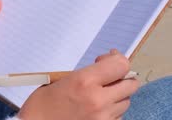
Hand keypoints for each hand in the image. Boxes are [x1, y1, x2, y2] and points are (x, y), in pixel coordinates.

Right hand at [18, 50, 139, 119]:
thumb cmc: (41, 106)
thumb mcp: (59, 80)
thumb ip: (85, 74)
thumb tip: (103, 68)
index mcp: (84, 82)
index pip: (120, 65)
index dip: (117, 59)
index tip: (107, 58)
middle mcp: (98, 100)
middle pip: (131, 84)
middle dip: (122, 77)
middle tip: (108, 76)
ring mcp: (103, 118)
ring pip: (126, 102)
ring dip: (117, 95)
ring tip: (99, 95)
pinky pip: (118, 117)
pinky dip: (112, 111)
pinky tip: (97, 109)